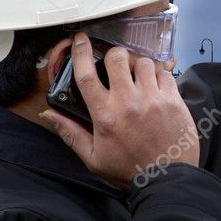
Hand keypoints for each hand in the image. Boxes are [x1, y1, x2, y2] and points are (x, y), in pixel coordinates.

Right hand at [38, 35, 198, 189]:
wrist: (167, 179)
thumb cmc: (129, 170)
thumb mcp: (92, 158)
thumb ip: (70, 132)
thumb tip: (48, 115)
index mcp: (105, 115)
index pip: (86, 75)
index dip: (80, 53)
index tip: (81, 40)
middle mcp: (128, 102)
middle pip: (117, 58)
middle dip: (114, 55)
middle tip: (115, 64)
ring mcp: (153, 99)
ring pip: (143, 62)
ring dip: (138, 66)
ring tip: (137, 79)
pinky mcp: (173, 100)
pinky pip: (165, 73)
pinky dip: (159, 75)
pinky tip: (155, 88)